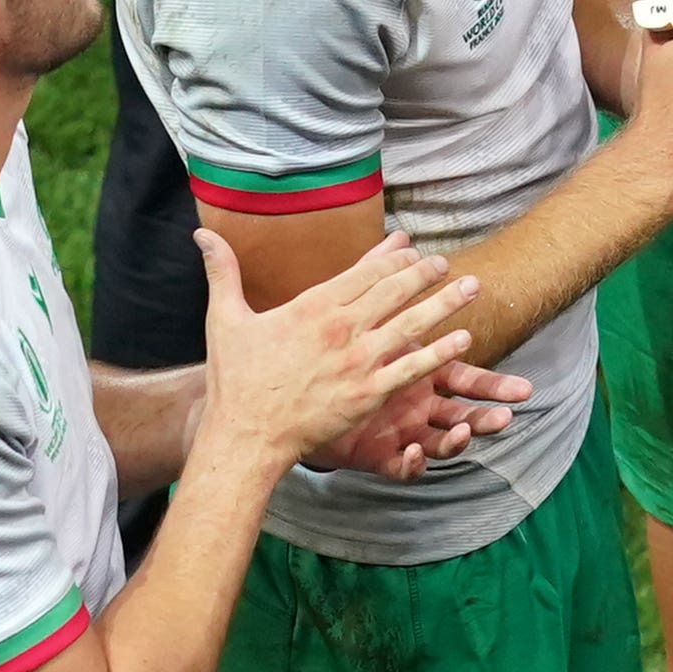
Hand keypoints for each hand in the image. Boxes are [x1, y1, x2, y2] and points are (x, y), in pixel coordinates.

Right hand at [197, 227, 513, 479]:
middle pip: (392, 291)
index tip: (409, 246)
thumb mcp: (224, 319)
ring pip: (410, 323)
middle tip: (446, 264)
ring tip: (471, 288)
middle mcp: (340, 328)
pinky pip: (411, 368)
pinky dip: (439, 352)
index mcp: (311, 306)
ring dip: (444, 304)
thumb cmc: (236, 380)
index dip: (390, 256)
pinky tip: (462, 339)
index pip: (361, 272)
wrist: (247, 434)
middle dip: (424, 274)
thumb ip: (222, 273)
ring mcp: (357, 361)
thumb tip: (201, 237)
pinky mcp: (367, 394)